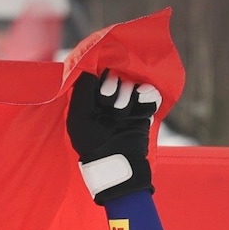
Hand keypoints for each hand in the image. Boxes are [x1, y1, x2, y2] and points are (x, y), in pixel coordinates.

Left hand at [65, 69, 160, 202]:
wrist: (117, 161)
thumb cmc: (92, 141)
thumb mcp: (79, 117)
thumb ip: (82, 91)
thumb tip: (90, 69)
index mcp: (91, 96)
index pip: (97, 72)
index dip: (100, 78)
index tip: (99, 91)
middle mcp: (110, 95)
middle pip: (116, 74)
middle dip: (112, 89)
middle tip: (109, 106)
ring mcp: (128, 100)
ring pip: (131, 82)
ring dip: (126, 97)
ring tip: (121, 114)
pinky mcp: (145, 106)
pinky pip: (149, 91)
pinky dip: (147, 93)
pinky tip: (141, 100)